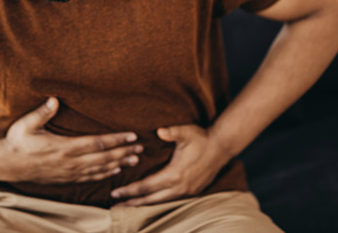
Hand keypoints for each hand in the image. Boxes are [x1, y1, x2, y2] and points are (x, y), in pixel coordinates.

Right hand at [0, 97, 142, 183]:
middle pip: (104, 158)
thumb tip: (54, 99)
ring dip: (119, 164)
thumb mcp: (26, 124)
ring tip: (135, 159)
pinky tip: (115, 171)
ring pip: (100, 169)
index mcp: (64, 147)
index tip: (131, 135)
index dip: (116, 140)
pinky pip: (90, 177)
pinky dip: (105, 174)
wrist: (8, 165)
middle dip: (124, 152)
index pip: (97, 143)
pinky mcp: (66, 178)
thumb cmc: (17, 141)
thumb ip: (42, 113)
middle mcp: (70, 162)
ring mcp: (69, 172)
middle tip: (141, 148)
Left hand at [110, 124, 227, 205]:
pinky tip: (149, 201)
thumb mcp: (186, 132)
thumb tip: (159, 131)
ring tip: (128, 206)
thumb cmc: (201, 138)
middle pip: (150, 199)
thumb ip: (172, 132)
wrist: (222, 147)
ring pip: (160, 203)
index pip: (146, 186)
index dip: (130, 191)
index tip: (116, 192)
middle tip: (115, 204)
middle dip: (132, 202)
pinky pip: (169, 201)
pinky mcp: (191, 192)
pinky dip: (156, 202)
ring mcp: (186, 192)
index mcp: (174, 174)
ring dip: (143, 204)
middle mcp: (179, 187)